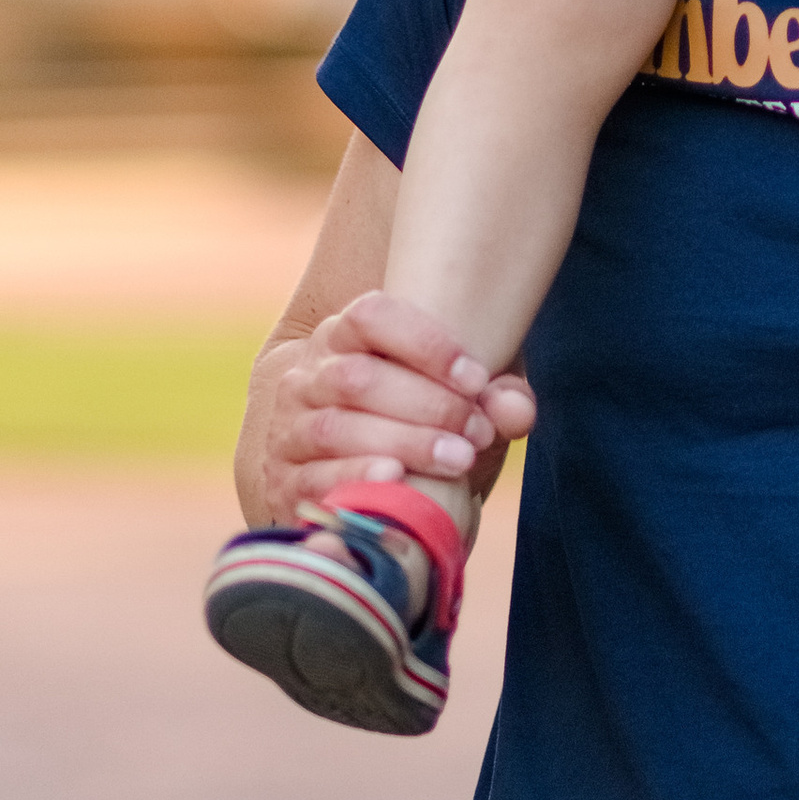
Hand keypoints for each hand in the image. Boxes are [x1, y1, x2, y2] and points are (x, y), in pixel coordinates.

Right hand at [262, 292, 536, 517]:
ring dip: (404, 443)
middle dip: (428, 405)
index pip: (371, 315)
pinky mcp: (284, 482)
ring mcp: (290, 429)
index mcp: (345, 335)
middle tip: (478, 431)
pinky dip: (355, 478)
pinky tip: (396, 481)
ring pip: (336, 428)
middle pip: (357, 377)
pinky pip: (313, 479)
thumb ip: (498, 398)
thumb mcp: (469, 402)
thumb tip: (514, 409)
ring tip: (459, 460)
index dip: (426, 342)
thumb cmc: (431, 425)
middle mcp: (308, 375)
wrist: (375, 484)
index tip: (477, 377)